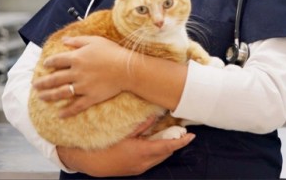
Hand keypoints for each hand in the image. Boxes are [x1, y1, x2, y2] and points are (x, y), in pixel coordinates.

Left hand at [33, 36, 130, 116]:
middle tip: (34, 86)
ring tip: (41, 98)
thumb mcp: (94, 40)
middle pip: (54, 78)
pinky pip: (76, 107)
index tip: (44, 64)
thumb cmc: (112, 51)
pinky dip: (67, 112)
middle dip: (42, 82)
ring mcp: (82, 87)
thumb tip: (64, 40)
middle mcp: (76, 73)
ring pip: (61, 93)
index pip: (57, 60)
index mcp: (76, 58)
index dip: (49, 62)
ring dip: (49, 96)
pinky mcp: (91, 97)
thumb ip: (77, 40)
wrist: (126, 68)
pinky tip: (59, 115)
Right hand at [56, 116, 195, 175]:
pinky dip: (157, 151)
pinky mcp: (136, 170)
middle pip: (167, 152)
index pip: (168, 147)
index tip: (192, 136)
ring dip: (166, 147)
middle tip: (181, 131)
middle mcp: (145, 162)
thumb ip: (141, 125)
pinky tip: (154, 141)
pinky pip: (153, 160)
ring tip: (170, 134)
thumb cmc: (107, 145)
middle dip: (175, 143)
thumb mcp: (125, 132)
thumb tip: (155, 116)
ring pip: (160, 157)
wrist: (93, 162)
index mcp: (143, 152)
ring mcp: (141, 168)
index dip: (181, 142)